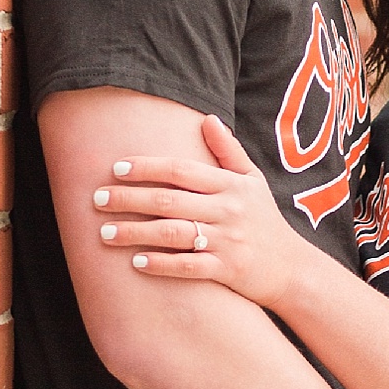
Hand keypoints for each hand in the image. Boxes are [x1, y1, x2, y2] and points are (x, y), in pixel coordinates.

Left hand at [92, 114, 302, 310]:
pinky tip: (136, 263)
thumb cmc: (265, 221)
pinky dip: (162, 264)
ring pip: (173, 233)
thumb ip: (228, 151)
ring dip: (135, 233)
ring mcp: (227, 241)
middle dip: (129, 199)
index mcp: (230, 185)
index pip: (180, 170)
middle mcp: (228, 210)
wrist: (293, 268)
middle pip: (169, 200)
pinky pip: (188, 266)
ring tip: (105, 233)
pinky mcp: (227, 270)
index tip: (115, 168)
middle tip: (96, 200)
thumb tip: (207, 118)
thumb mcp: (253, 181)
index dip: (146, 168)